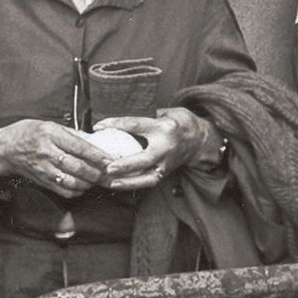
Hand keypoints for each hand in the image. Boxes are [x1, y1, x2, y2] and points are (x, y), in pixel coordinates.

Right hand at [0, 119, 112, 197]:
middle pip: (78, 167)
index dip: (98, 156)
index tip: (111, 160)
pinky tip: (83, 187)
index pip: (80, 147)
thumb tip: (94, 140)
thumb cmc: (28, 133)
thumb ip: (72, 134)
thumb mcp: (49, 125)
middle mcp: (47, 152)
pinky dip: (77, 191)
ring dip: (88, 183)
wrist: (5, 149)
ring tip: (98, 181)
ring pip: (72, 181)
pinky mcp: (41, 181)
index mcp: (51, 134)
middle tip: (109, 174)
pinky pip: (63, 191)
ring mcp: (43, 168)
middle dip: (97, 173)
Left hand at [91, 110, 209, 190]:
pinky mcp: (165, 173)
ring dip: (128, 181)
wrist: (199, 139)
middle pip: (144, 158)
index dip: (116, 124)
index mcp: (163, 127)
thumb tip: (121, 118)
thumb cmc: (178, 123)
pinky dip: (133, 184)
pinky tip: (119, 185)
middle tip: (108, 166)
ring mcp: (166, 163)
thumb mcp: (165, 112)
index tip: (98, 126)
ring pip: (147, 176)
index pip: (136, 125)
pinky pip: (148, 182)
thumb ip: (145, 116)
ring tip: (110, 182)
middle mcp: (166, 147)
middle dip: (126, 164)